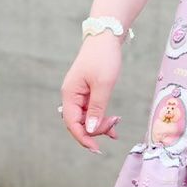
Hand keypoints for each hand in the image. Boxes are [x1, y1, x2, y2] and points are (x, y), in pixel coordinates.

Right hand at [60, 32, 123, 152]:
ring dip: (99, 125)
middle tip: (114, 131)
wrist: (106, 37)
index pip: (71, 123)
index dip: (83, 138)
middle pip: (78, 123)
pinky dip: (101, 118)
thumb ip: (97, 108)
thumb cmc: (104, 58)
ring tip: (116, 129)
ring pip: (86, 118)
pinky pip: (91, 110)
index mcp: (70, 94)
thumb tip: (89, 129)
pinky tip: (113, 124)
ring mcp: (79, 94)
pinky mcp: (87, 92)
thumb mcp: (103, 85)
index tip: (96, 149)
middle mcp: (71, 96)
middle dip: (95, 131)